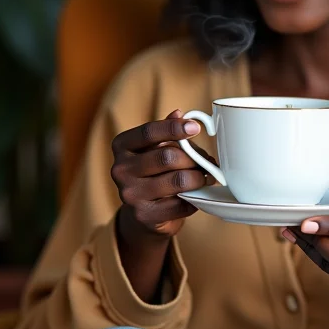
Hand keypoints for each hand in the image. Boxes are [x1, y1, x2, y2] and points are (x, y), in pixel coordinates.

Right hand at [111, 109, 211, 241]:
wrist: (142, 213)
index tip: (196, 127)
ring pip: (178, 180)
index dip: (174, 128)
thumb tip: (179, 113)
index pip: (149, 132)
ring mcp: (130, 194)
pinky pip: (180, 203)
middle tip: (208, 162)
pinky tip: (195, 195)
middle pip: (168, 157)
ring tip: (206, 177)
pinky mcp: (144, 215)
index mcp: (122, 146)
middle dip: (194, 159)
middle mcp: (120, 169)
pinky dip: (194, 198)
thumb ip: (166, 131)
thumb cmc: (154, 172)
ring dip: (199, 178)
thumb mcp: (155, 148)